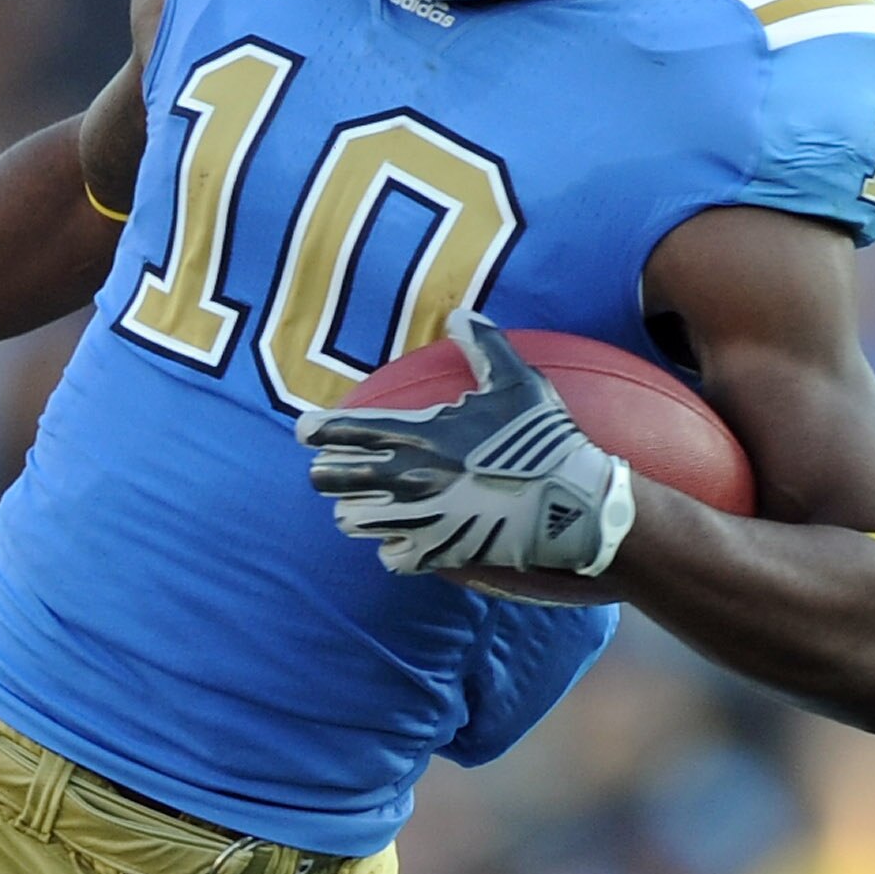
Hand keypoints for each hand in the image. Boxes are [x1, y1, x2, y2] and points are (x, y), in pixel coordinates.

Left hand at [299, 318, 634, 578]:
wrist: (568, 502)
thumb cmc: (543, 438)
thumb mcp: (517, 380)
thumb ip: (483, 345)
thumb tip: (460, 315)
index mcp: (418, 434)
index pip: (346, 431)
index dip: (318, 431)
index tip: (305, 433)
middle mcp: (407, 478)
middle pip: (334, 480)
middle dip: (328, 474)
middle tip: (331, 472)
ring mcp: (417, 519)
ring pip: (352, 521)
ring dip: (355, 512)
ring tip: (362, 506)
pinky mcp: (434, 552)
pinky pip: (390, 558)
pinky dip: (391, 550)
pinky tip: (399, 541)